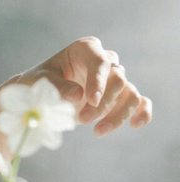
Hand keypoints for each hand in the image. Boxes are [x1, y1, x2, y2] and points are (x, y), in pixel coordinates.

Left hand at [20, 37, 152, 136]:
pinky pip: (140, 102)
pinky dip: (142, 113)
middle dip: (102, 103)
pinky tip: (135, 125)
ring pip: (130, 94)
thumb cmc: (39, 82)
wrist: (40, 94)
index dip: (98, 81)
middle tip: (82, 120)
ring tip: (98, 131)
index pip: (100, 62)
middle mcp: (105, 61)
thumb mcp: (40, 81)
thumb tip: (78, 96)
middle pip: (117, 80)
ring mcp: (115, 79)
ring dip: (118, 115)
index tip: (91, 100)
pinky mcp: (121, 95)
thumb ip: (57, 86)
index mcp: (85, 49)